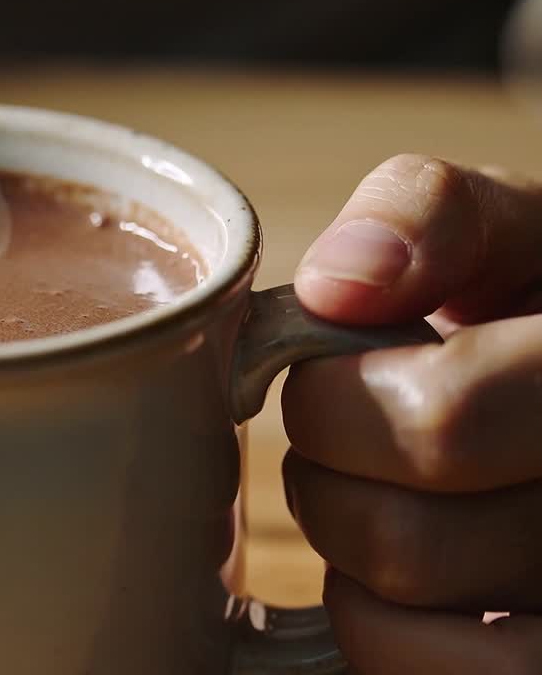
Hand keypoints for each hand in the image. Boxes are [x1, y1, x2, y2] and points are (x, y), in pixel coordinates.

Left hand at [285, 154, 541, 672]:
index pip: (441, 418)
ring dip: (352, 562)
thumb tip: (338, 281)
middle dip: (326, 483)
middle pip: (401, 538)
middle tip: (347, 446)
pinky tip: (411, 586)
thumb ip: (432, 216)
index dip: (333, 403)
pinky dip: (382, 639)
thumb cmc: (532, 310)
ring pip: (405, 625)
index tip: (328, 377)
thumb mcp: (513, 233)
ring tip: (387, 507)